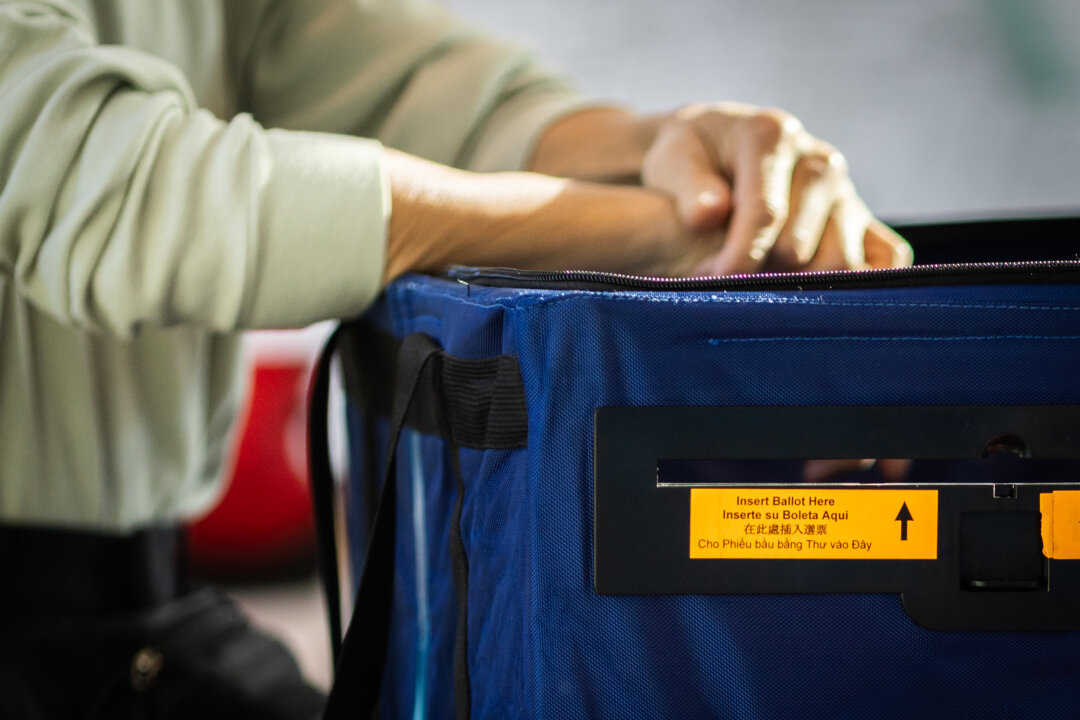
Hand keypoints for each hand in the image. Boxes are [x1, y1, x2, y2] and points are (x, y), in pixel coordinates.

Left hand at [641, 102, 910, 274]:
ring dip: (802, 288)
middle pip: (802, 246)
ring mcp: (844, 191)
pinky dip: (869, 282)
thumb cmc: (690, 157)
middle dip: (761, 275)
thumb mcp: (673, 158)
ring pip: (843, 261)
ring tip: (763, 295)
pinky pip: (888, 255)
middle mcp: (818, 161)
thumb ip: (688, 184)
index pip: (765, 213)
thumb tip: (708, 215)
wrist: (717, 147)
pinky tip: (828, 300)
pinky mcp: (860, 217)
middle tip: (726, 291)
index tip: (713, 284)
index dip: (739, 257)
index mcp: (772, 137)